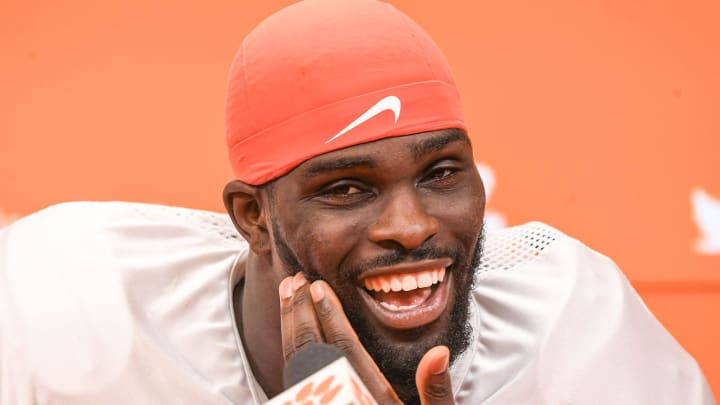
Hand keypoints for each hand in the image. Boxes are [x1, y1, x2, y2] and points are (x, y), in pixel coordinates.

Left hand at [279, 273, 455, 404]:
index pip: (343, 349)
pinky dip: (291, 350)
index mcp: (370, 399)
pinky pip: (296, 380)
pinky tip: (293, 332)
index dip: (329, 315)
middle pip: (311, 351)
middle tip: (293, 281)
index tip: (317, 286)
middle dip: (300, 312)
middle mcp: (342, 401)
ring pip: (297, 364)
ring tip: (286, 295)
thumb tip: (437, 352)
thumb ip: (436, 392)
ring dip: (290, 327)